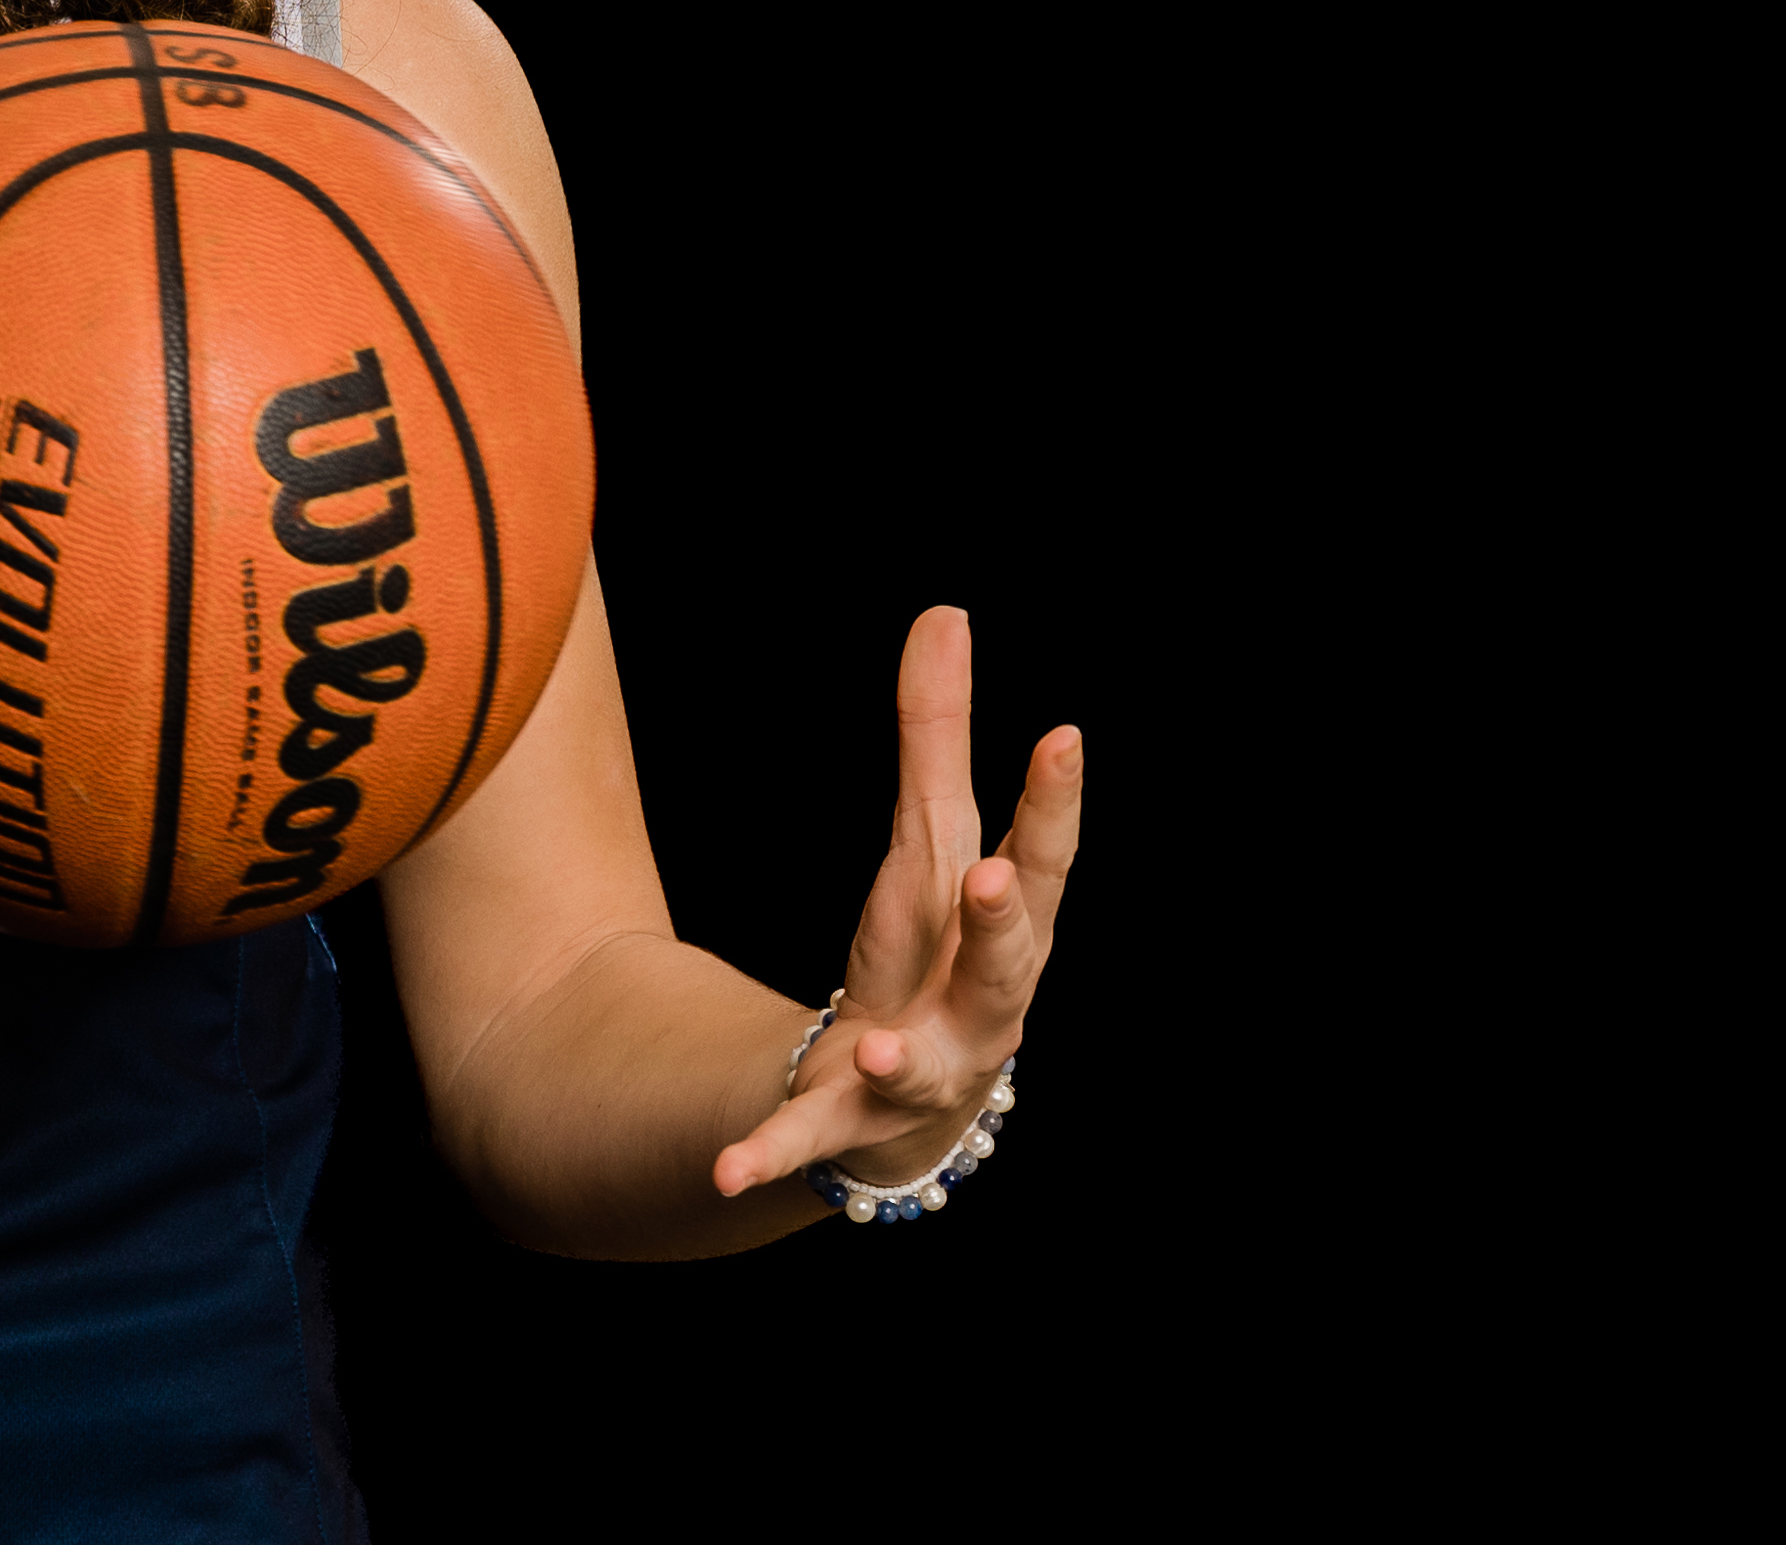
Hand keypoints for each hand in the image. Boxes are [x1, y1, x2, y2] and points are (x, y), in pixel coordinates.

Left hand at [711, 605, 1081, 1199]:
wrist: (912, 1106)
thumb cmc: (939, 949)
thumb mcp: (930, 840)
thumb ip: (934, 733)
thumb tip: (945, 611)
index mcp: (1000, 929)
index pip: (1040, 860)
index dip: (1053, 804)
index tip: (1062, 736)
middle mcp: (979, 1008)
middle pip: (1004, 966)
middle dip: (999, 925)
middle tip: (987, 879)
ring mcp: (920, 1072)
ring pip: (917, 1069)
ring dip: (896, 1061)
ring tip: (870, 1052)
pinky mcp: (848, 1125)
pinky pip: (807, 1142)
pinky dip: (768, 1153)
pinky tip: (723, 1172)